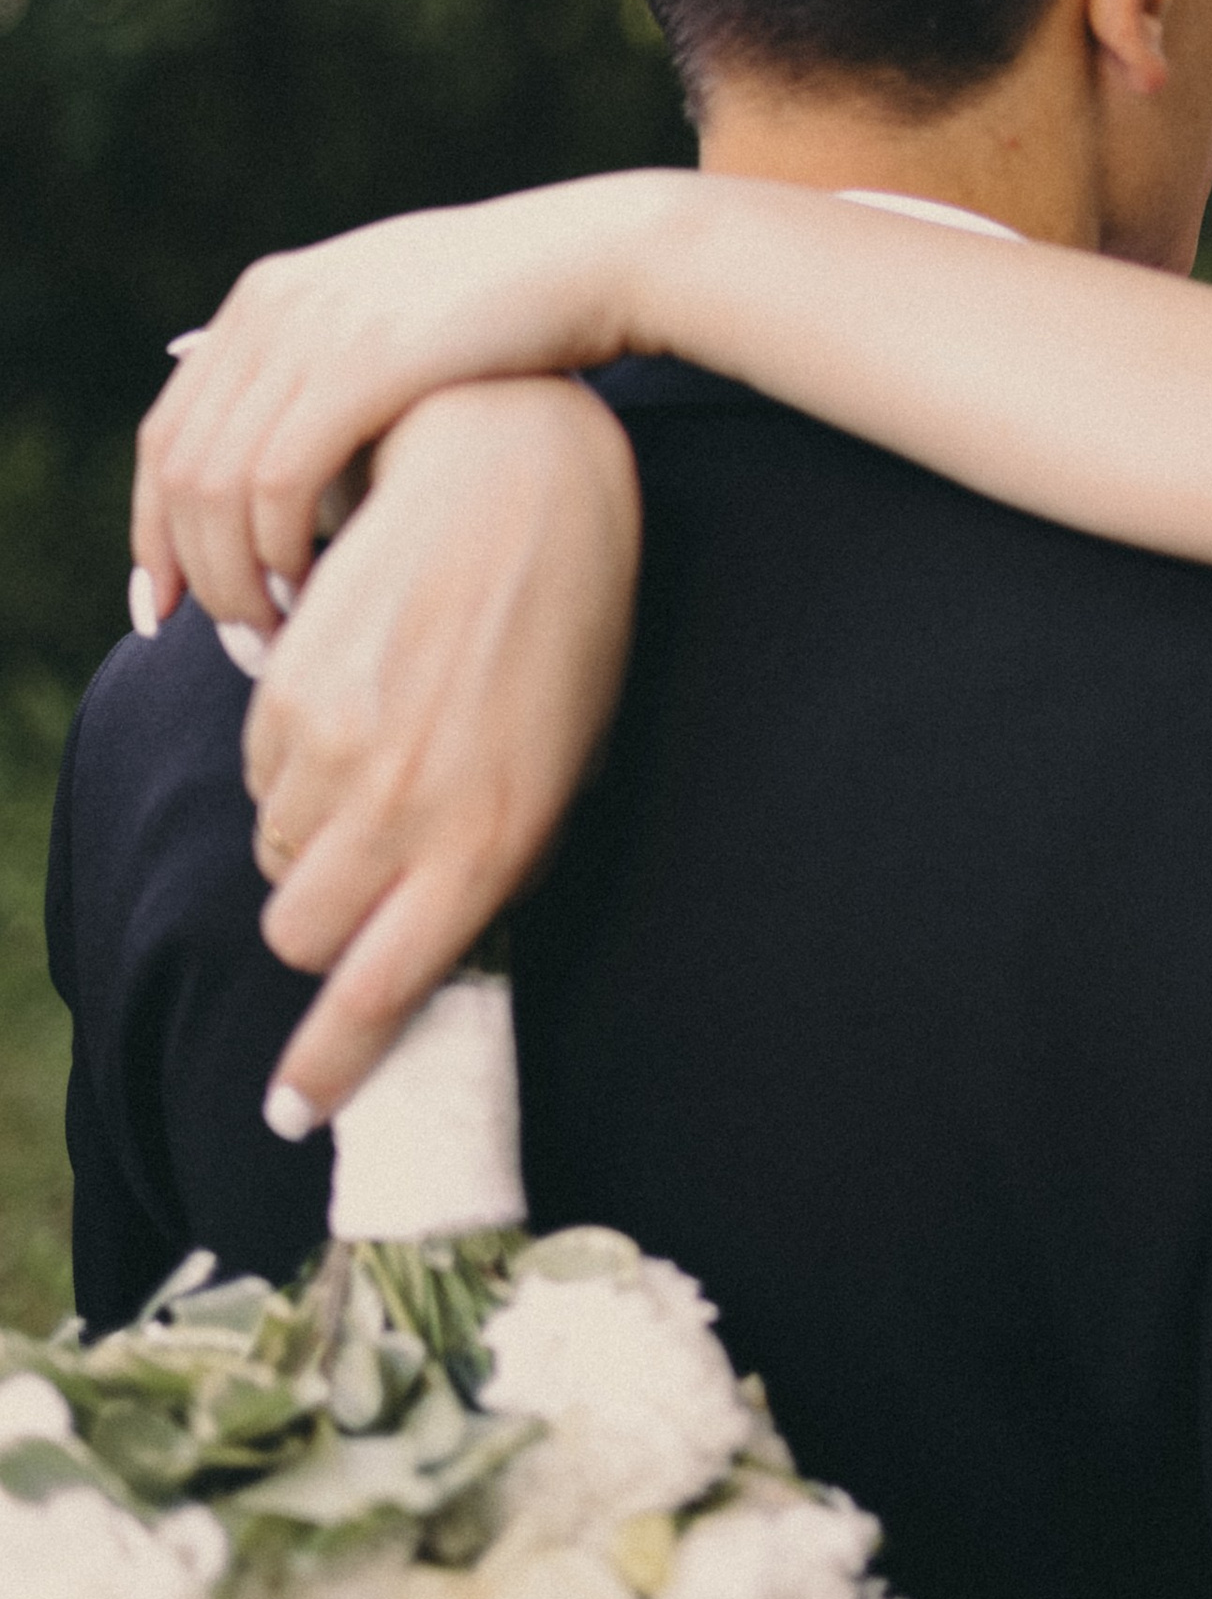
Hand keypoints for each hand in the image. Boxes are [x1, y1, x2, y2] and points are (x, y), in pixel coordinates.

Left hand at [131, 175, 680, 639]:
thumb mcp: (398, 318)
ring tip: (272, 633)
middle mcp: (271, 307)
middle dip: (187, 570)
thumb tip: (286, 445)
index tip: (161, 607)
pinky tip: (310, 592)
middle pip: (176, 467)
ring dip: (232, 575)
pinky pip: (275, 481)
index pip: (164, 433)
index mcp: (267, 297)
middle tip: (224, 642)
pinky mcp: (362, 362)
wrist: (596, 257)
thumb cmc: (514, 308)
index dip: (149, 531)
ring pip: (216, 485)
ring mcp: (313, 330)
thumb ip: (331, 363)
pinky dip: (277, 550)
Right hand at [244, 379, 641, 1123]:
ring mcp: (341, 752)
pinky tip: (360, 698)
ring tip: (383, 756)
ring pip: (276, 851)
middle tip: (363, 876)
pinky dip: (294, 763)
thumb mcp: (563, 765)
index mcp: (493, 844)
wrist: (516, 488)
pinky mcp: (290, 690)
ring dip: (310, 833)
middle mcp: (408, 810)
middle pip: (301, 933)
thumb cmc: (564, 636)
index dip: (327, 1065)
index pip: (382, 993)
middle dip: (319, 925)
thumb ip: (497, 860)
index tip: (290, 1111)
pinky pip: (261, 773)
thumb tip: (430, 936)